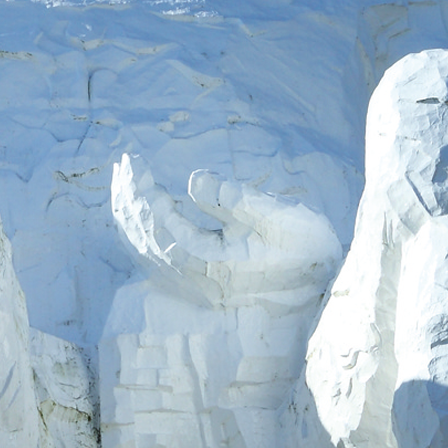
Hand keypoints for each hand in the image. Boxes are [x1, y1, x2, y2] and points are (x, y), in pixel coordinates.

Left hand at [111, 153, 341, 306]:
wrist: (323, 285)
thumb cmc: (303, 247)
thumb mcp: (277, 216)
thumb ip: (234, 198)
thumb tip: (193, 179)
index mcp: (210, 263)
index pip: (160, 224)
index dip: (143, 191)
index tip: (135, 162)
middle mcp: (196, 278)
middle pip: (146, 237)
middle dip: (131, 198)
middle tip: (124, 164)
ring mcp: (196, 283)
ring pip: (148, 249)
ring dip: (133, 214)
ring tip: (125, 182)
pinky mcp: (201, 281)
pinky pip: (158, 256)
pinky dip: (144, 229)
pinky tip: (144, 211)